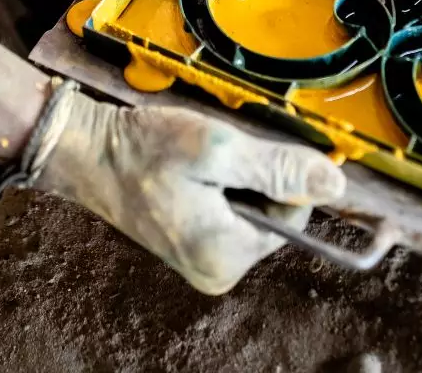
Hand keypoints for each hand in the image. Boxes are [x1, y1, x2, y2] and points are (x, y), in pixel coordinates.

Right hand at [32, 89, 345, 293]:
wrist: (86, 152)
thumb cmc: (144, 149)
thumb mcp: (216, 148)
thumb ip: (277, 167)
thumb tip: (335, 183)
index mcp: (227, 256)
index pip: (294, 214)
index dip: (277, 174)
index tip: (243, 150)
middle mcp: (218, 272)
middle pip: (273, 216)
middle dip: (254, 177)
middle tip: (215, 155)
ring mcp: (203, 264)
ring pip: (251, 212)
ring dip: (236, 180)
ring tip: (198, 162)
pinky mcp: (190, 250)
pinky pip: (228, 216)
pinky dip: (220, 188)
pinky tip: (191, 172)